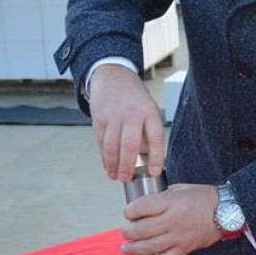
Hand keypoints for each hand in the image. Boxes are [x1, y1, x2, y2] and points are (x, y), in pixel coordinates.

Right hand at [89, 64, 165, 181]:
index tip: (154, 172)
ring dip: (113, 165)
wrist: (113, 76)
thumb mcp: (149, 109)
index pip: (155, 137)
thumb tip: (151, 161)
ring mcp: (113, 116)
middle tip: (128, 178)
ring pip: (112, 146)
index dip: (156, 156)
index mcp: (149, 111)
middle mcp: (132, 114)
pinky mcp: (99, 119)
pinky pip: (101, 143)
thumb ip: (148, 133)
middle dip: (128, 165)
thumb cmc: (135, 98)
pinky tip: (108, 167)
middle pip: (130, 144)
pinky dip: (105, 158)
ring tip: (117, 177)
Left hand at [121, 183, 219, 254]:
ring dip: (134, 249)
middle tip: (125, 231)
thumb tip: (144, 205)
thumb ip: (161, 197)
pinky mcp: (184, 249)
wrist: (227, 211)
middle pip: (141, 230)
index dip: (130, 211)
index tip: (128, 212)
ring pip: (149, 247)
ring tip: (126, 248)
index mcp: (170, 203)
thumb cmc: (204, 197)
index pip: (141, 208)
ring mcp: (178, 237)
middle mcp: (172, 221)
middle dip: (128, 231)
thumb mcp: (180, 189)